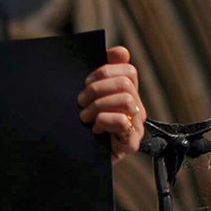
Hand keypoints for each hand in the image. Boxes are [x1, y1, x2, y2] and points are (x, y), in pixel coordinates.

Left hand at [77, 45, 146, 161]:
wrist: (74, 159)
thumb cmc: (79, 127)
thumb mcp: (86, 98)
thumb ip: (100, 75)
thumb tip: (119, 51)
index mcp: (126, 95)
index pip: (128, 69)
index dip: (105, 70)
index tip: (86, 81)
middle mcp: (136, 108)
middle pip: (126, 82)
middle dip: (97, 89)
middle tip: (81, 102)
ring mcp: (136, 126)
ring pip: (126, 99)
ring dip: (98, 106)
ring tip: (85, 117)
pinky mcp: (131, 143)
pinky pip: (122, 121)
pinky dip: (103, 121)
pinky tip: (93, 130)